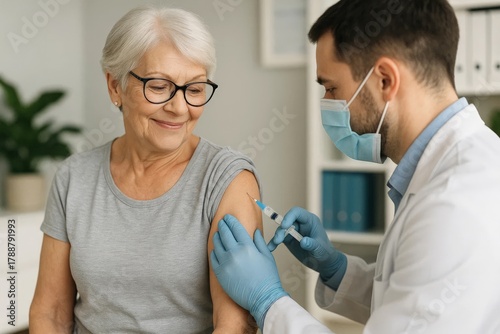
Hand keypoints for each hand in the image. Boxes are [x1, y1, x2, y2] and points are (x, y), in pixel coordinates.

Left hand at [210, 214, 287, 328]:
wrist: (262, 298)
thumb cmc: (267, 278)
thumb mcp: (267, 256)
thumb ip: (259, 242)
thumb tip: (254, 231)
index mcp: (248, 247)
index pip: (236, 228)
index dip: (231, 221)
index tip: (228, 217)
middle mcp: (235, 253)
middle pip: (225, 233)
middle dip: (223, 225)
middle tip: (222, 222)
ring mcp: (226, 263)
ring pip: (217, 244)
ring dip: (217, 236)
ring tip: (218, 233)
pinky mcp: (220, 273)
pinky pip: (214, 258)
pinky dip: (214, 251)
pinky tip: (216, 249)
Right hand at [267, 207, 346, 289]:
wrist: (323, 262)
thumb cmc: (325, 253)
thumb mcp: (320, 249)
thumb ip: (312, 244)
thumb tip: (303, 242)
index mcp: (309, 220)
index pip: (296, 212)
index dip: (289, 217)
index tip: (284, 226)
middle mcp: (300, 223)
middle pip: (286, 221)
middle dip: (281, 230)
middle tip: (278, 240)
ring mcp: (294, 231)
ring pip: (281, 230)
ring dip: (277, 236)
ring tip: (274, 245)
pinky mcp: (289, 239)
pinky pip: (279, 239)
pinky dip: (274, 243)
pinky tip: (270, 248)